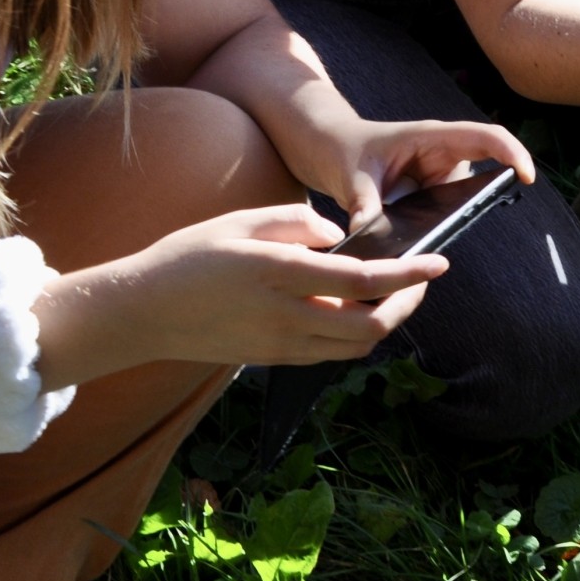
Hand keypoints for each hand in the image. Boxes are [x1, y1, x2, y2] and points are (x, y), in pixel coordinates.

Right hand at [41, 204, 446, 380]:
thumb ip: (300, 223)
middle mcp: (285, 315)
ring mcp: (279, 344)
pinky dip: (354, 334)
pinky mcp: (272, 360)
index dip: (409, 274)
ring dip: (383, 323)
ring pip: (354, 348)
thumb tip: (341, 237)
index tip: (440, 263)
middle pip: (370, 328)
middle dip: (407, 307)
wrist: (139, 313)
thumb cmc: (189, 257)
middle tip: (419, 281)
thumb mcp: (244, 220)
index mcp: (279, 273)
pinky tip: (355, 308)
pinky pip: (330, 354)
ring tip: (393, 293)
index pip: (362, 279)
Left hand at [294, 117, 536, 233]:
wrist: (325, 147)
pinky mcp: (429, 193)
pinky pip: (443, 211)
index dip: (513, 153)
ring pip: (460, 199)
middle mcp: (443, 154)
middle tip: (454, 221)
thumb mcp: (350, 176)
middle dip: (478, 198)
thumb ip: (363, 206)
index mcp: (433, 137)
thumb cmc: (341, 149)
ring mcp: (437, 174)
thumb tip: (367, 241)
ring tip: (412, 227)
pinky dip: (432, 225)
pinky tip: (406, 235)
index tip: (526, 178)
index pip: (487, 138)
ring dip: (447, 217)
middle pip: (481, 173)